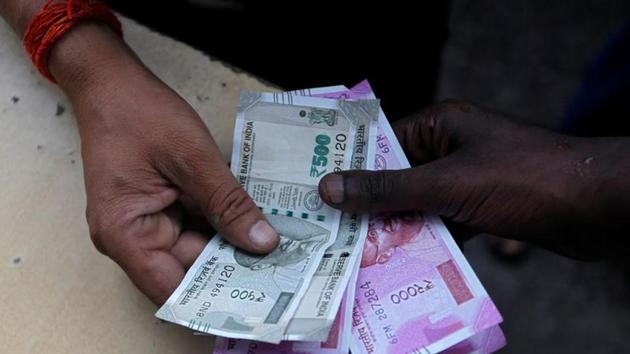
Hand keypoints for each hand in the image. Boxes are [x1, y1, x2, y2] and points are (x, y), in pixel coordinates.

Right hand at [50, 24, 278, 304]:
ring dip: (231, 244)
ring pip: (197, 248)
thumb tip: (262, 243)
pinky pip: (196, 225)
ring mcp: (146, 223)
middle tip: (282, 264)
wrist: (112, 83)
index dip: (214, 297)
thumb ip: (228, 203)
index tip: (259, 292)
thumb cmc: (141, 114)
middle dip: (232, 266)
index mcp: (125, 233)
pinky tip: (255, 221)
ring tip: (277, 244)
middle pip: (188, 270)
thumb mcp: (192, 158)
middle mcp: (132, 238)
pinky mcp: (161, 208)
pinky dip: (222, 223)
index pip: (172, 288)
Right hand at [319, 100, 629, 259]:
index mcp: (441, 126)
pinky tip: (402, 263)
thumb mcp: (446, 183)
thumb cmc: (521, 179)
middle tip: (332, 230)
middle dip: (371, 205)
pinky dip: (426, 241)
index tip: (318, 193)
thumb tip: (330, 188)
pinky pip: (442, 223)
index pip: (382, 143)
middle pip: (398, 178)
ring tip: (359, 252)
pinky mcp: (483, 208)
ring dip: (397, 228)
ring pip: (419, 204)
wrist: (596, 207)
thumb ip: (388, 188)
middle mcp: (452, 149)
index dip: (351, 168)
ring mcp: (468, 180)